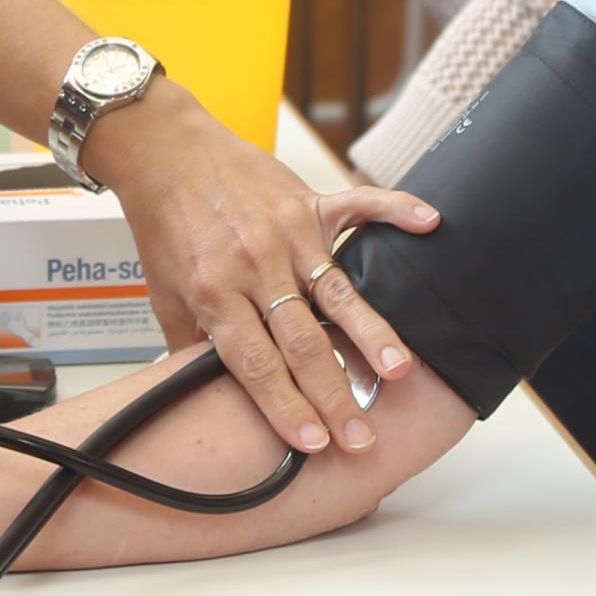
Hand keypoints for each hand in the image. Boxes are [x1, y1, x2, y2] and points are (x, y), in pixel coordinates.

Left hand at [80, 84, 437, 454]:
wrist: (164, 152)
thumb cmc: (166, 226)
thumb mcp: (166, 294)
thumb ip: (191, 346)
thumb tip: (205, 397)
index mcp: (215, 293)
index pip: (255, 363)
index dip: (285, 405)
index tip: (313, 443)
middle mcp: (255, 266)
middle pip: (302, 341)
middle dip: (334, 394)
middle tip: (362, 434)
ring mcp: (286, 232)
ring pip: (336, 291)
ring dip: (370, 332)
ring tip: (399, 370)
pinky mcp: (307, 201)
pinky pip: (359, 205)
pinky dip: (396, 211)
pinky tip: (431, 225)